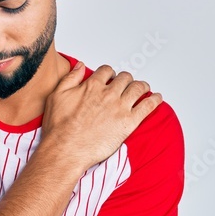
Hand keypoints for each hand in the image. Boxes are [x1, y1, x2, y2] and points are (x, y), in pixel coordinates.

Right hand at [40, 61, 161, 173]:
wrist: (66, 150)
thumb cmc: (59, 128)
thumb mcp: (57, 96)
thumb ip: (70, 78)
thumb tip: (80, 66)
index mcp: (92, 86)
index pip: (106, 71)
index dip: (109, 74)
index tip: (110, 78)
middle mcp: (108, 94)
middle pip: (124, 78)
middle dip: (126, 79)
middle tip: (127, 84)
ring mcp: (120, 107)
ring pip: (138, 88)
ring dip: (142, 86)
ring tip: (144, 88)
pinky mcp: (129, 122)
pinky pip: (148, 106)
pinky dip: (155, 100)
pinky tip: (157, 98)